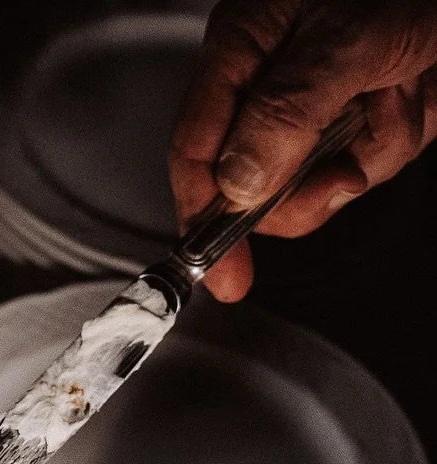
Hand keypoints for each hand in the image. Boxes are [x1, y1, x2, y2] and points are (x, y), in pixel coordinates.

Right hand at [169, 0, 436, 301]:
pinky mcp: (363, 109)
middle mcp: (273, 78)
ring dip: (376, 147)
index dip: (203, 221)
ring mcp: (319, 98)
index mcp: (243, 48)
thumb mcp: (346, 41)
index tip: (224, 275)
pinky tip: (416, 86)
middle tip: (347, 169)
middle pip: (258, 184)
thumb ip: (285, 114)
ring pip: (324, 177)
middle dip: (312, 187)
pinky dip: (404, 132)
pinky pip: (371, 158)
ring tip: (402, 87)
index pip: (196, 153)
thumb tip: (238, 187)